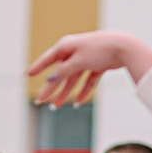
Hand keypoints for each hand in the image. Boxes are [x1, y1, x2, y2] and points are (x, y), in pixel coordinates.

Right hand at [28, 29, 151, 106]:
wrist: (124, 47)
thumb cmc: (99, 49)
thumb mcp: (77, 61)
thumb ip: (63, 71)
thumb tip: (51, 80)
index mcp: (66, 46)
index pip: (48, 59)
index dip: (37, 67)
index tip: (27, 74)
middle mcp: (75, 51)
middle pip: (60, 73)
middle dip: (51, 88)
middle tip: (41, 101)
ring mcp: (87, 58)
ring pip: (73, 78)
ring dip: (66, 92)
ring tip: (57, 106)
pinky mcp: (98, 64)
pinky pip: (88, 79)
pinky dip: (84, 90)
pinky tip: (79, 102)